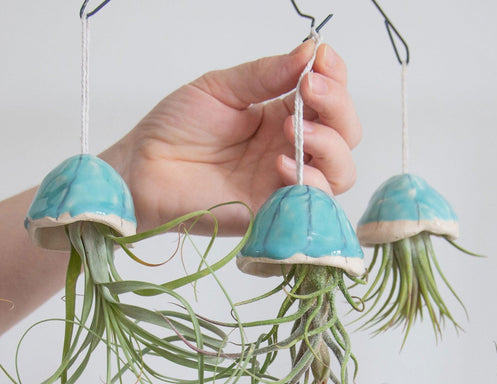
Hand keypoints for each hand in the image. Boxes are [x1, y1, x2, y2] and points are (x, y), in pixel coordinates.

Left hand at [101, 41, 360, 234]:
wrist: (144, 169)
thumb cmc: (176, 128)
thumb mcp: (223, 89)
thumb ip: (267, 75)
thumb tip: (309, 52)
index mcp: (282, 118)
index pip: (331, 101)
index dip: (337, 80)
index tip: (322, 58)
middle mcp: (291, 151)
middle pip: (346, 136)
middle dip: (337, 109)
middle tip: (308, 89)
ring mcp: (285, 184)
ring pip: (340, 172)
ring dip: (328, 145)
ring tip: (292, 128)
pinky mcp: (273, 213)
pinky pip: (311, 204)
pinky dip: (308, 181)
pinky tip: (280, 163)